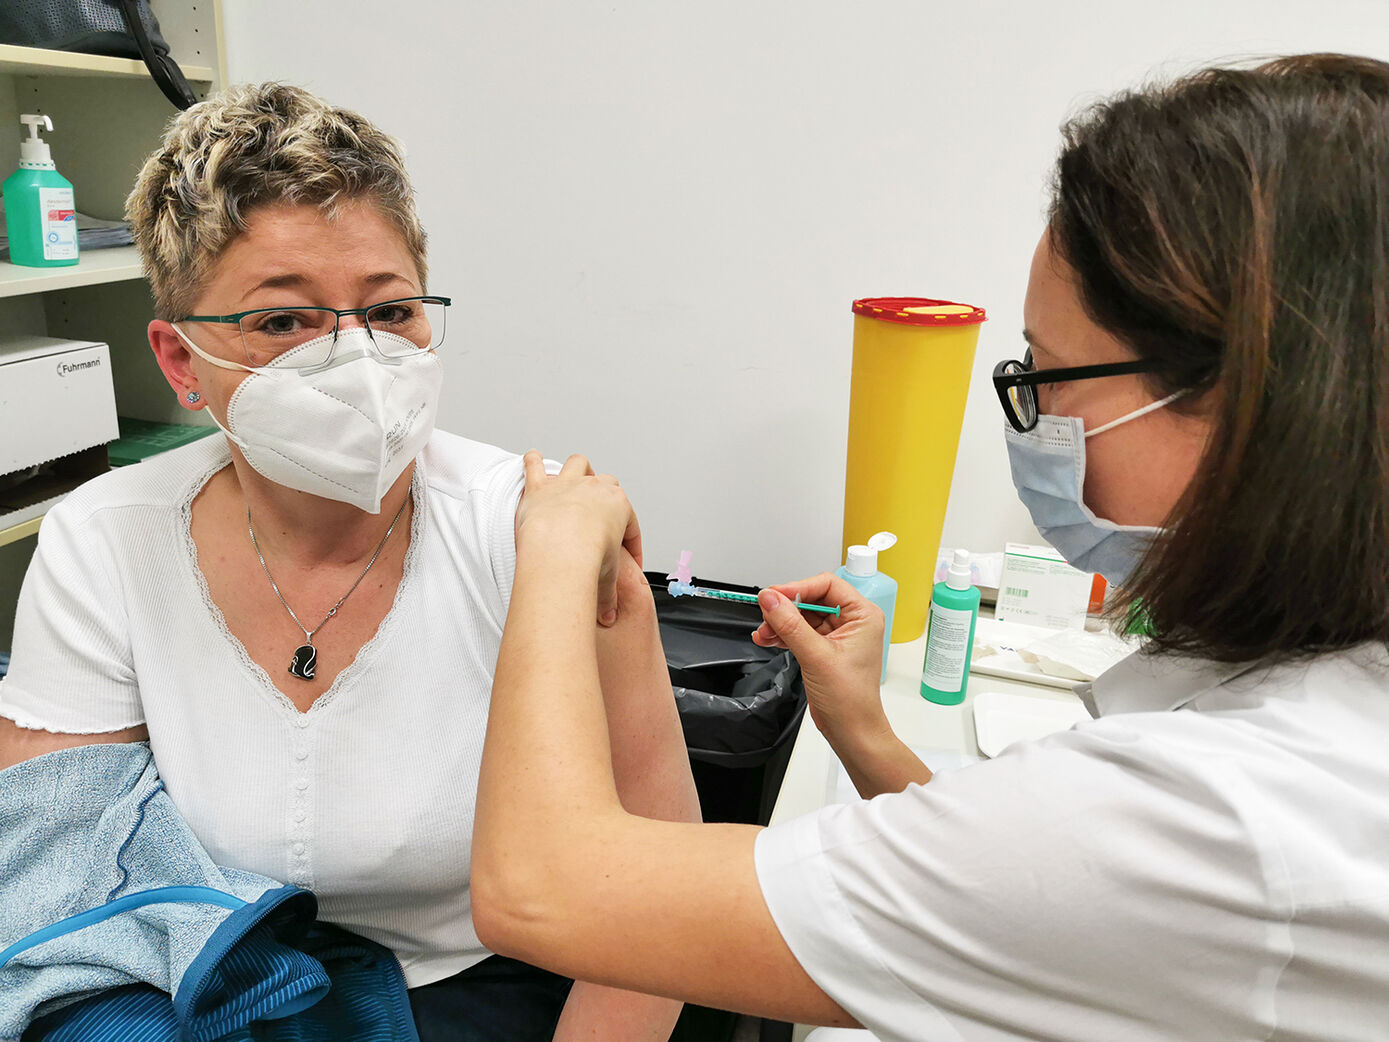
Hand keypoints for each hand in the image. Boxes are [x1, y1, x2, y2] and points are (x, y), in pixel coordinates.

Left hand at [517, 452, 642, 625]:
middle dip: (605, 498)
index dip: (631, 545)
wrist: (560, 550)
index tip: (628, 559)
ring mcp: (566, 485)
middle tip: (599, 515)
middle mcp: (594, 489)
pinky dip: (532, 462)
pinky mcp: (539, 487)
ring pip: (577, 464)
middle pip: (607, 484)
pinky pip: (534, 466)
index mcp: (619, 506)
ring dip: (576, 471)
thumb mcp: (607, 581)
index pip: (630, 525)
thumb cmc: (586, 559)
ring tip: (571, 478)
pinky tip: (531, 460)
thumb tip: (608, 618)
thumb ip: (607, 597)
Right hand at [752, 572, 889, 747]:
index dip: (798, 587)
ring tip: (764, 633)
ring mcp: (838, 636)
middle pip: (812, 599)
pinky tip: (768, 640)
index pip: (827, 585)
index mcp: (863, 616)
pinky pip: (800, 631)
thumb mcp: (816, 656)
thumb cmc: (850, 700)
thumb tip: (770, 599)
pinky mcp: (824, 649)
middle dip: (786, 608)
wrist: (851, 731)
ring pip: (802, 616)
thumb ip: (790, 624)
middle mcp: (852, 622)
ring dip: (781, 622)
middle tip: (766, 616)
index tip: (774, 595)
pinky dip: (783, 634)